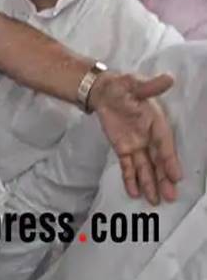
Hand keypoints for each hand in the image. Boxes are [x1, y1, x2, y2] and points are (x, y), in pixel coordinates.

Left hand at [89, 71, 181, 204]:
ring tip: (154, 201)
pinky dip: (129, 178)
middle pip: (157, 162)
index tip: (176, 177)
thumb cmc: (122, 87)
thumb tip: (169, 79)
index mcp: (157, 123)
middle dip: (163, 179)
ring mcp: (136, 145)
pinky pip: (127, 166)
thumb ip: (149, 86)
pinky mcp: (123, 148)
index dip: (170, 161)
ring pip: (144, 167)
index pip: (164, 146)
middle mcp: (149, 138)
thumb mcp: (133, 84)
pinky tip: (134, 192)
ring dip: (149, 183)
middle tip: (170, 197)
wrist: (103, 91)